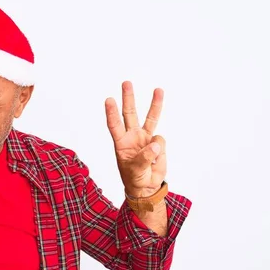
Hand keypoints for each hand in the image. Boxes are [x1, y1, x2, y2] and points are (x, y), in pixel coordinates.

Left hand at [105, 81, 166, 197]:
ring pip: (150, 117)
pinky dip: (160, 150)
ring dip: (154, 103)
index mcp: (121, 143)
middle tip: (126, 83)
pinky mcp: (157, 143)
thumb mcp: (135, 171)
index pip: (114, 125)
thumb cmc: (134, 178)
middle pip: (130, 113)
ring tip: (158, 89)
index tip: (109, 100)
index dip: (111, 113)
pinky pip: (161, 140)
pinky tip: (155, 159)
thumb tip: (156, 143)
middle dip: (128, 98)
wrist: (146, 186)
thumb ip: (144, 157)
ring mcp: (145, 138)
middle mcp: (132, 136)